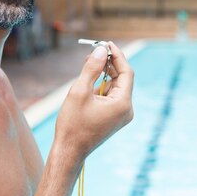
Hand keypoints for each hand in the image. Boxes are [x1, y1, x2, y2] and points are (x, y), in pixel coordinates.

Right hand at [54, 42, 133, 165]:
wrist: (69, 152)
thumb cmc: (72, 124)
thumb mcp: (79, 91)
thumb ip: (92, 68)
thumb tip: (101, 50)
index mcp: (123, 103)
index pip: (126, 72)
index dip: (117, 56)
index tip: (106, 43)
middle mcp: (127, 109)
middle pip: (122, 78)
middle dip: (109, 63)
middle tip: (94, 51)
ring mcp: (122, 115)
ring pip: (116, 86)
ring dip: (104, 74)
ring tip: (89, 63)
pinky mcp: (115, 118)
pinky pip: (112, 96)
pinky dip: (103, 86)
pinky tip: (90, 79)